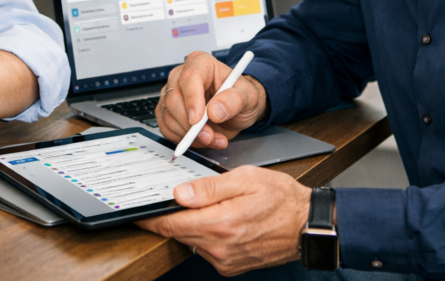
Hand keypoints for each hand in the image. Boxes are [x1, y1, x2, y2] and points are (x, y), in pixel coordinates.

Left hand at [137, 166, 310, 275]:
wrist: (307, 225)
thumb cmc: (281, 198)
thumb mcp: (246, 179)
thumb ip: (210, 187)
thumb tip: (180, 194)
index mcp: (222, 223)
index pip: (173, 224)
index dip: (151, 217)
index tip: (137, 211)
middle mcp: (221, 247)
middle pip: (179, 233)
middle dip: (170, 217)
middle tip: (169, 200)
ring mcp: (226, 260)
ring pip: (192, 241)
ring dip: (190, 226)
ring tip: (202, 207)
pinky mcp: (231, 266)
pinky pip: (207, 250)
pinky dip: (205, 235)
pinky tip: (217, 220)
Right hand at [157, 51, 267, 149]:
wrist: (237, 111)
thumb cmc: (240, 97)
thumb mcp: (248, 97)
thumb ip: (235, 101)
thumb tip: (215, 110)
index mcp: (201, 64)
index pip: (189, 78)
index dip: (191, 100)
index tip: (197, 120)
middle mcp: (181, 76)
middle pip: (173, 99)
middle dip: (191, 125)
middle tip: (210, 136)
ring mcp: (172, 94)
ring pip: (169, 117)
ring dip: (191, 136)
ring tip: (214, 138)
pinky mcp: (167, 111)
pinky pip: (167, 128)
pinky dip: (184, 139)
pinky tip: (202, 139)